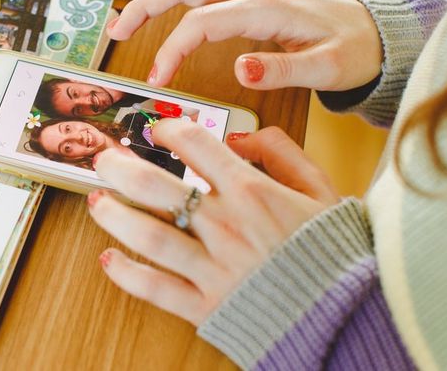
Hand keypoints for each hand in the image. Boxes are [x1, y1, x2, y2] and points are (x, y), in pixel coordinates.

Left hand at [88, 121, 337, 325]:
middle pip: (156, 186)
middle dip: (121, 167)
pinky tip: (108, 259)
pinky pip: (155, 288)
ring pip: (147, 235)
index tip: (158, 131)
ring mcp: (213, 267)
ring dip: (113, 214)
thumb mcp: (321, 189)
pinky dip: (126, 274)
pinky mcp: (206, 306)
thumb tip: (240, 139)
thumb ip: (282, 153)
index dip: (169, 130)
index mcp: (252, 192)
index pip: (195, 144)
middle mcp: (226, 225)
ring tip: (97, 201)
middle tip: (104, 159)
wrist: (349, 317)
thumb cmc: (334, 252)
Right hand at [112, 0, 381, 90]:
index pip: (204, 21)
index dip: (173, 48)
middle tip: (118, 32)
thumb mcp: (327, 68)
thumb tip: (239, 71)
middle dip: (147, 5)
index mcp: (269, 9)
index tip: (157, 77)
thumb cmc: (353, 50)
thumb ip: (283, 69)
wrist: (374, 30)